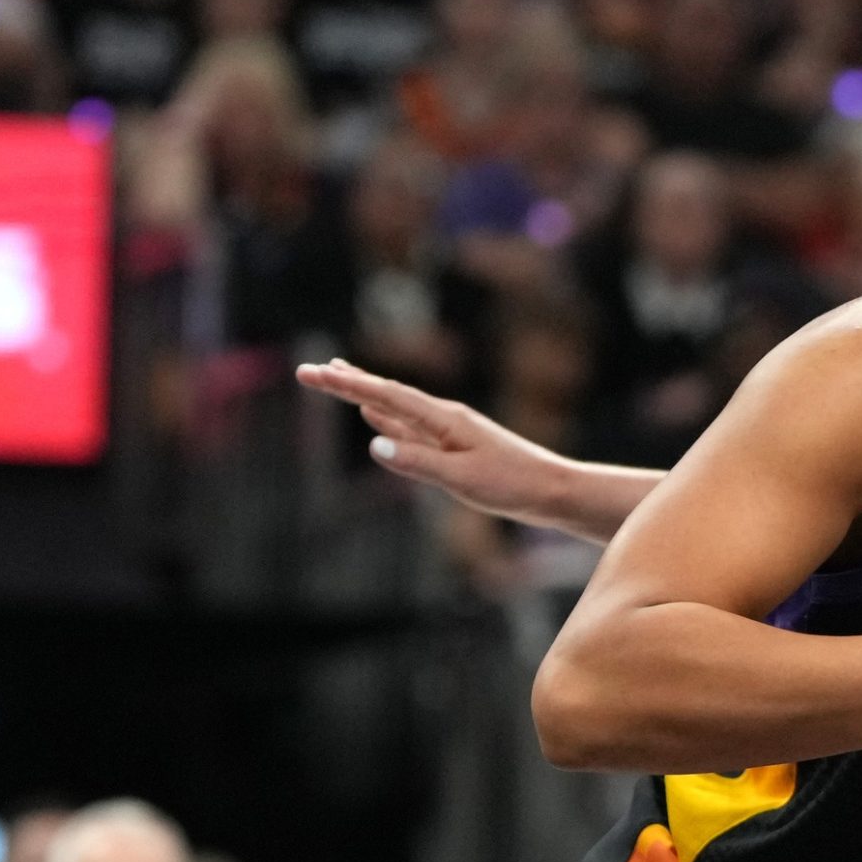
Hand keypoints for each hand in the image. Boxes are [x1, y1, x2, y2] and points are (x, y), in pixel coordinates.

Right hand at [295, 358, 569, 524]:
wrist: (552, 490)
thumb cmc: (512, 484)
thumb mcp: (462, 477)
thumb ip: (418, 461)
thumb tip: (373, 444)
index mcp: (444, 419)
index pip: (386, 395)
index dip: (348, 384)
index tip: (313, 372)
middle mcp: (444, 418)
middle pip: (387, 394)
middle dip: (348, 382)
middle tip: (310, 370)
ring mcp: (448, 431)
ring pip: (396, 408)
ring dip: (364, 393)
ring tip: (338, 378)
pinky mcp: (453, 447)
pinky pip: (409, 426)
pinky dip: (385, 417)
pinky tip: (374, 415)